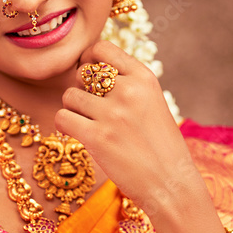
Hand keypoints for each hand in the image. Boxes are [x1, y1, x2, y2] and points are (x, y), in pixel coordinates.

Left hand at [56, 42, 193, 209]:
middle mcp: (128, 90)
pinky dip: (65, 126)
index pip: (102, 49)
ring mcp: (112, 114)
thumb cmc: (161, 146)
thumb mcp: (153, 102)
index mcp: (144, 78)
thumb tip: (91, 70)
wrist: (171, 183)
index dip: (88, 60)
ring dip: (73, 110)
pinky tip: (78, 134)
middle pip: (82, 73)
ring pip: (69, 96)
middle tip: (92, 110)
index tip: (89, 77)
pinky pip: (62, 118)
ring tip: (88, 125)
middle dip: (81, 89)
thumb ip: (128, 84)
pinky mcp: (96, 137)